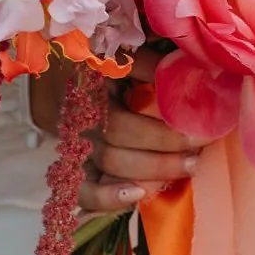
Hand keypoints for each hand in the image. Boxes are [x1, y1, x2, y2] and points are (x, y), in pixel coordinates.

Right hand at [29, 51, 202, 213]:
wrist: (55, 80)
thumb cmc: (95, 66)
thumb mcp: (117, 56)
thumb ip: (148, 62)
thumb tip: (195, 69)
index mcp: (91, 81)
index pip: (129, 93)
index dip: (162, 113)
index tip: (199, 121)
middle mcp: (82, 112)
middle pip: (119, 133)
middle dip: (165, 142)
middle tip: (200, 144)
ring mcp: (76, 143)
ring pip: (109, 161)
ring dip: (152, 167)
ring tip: (188, 166)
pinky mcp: (73, 168)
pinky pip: (84, 192)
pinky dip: (107, 198)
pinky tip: (137, 194)